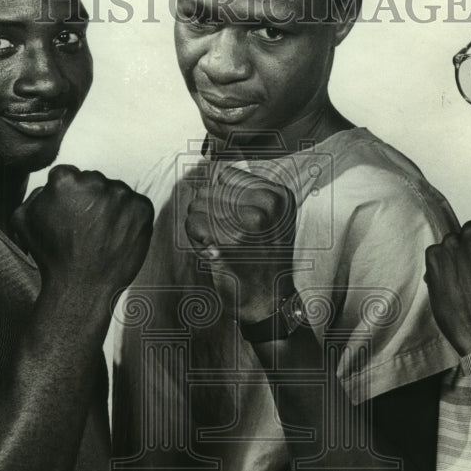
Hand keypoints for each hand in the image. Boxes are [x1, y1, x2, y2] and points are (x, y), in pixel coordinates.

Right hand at [11, 166, 153, 299]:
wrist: (82, 287)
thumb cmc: (52, 257)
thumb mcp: (22, 220)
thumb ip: (34, 195)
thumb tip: (48, 187)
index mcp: (65, 180)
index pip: (69, 175)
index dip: (69, 196)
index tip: (71, 214)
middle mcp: (95, 182)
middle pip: (94, 182)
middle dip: (90, 199)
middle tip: (86, 227)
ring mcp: (122, 195)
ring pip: (116, 193)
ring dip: (111, 207)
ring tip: (102, 234)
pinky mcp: (142, 208)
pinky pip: (137, 205)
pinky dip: (131, 217)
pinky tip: (117, 235)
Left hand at [184, 165, 295, 322]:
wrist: (269, 301)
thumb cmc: (263, 259)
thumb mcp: (270, 218)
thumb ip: (245, 190)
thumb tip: (211, 169)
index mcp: (278, 195)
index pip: (226, 175)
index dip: (221, 198)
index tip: (235, 222)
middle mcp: (267, 204)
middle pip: (208, 189)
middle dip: (208, 213)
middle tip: (227, 238)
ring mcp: (248, 222)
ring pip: (196, 205)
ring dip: (200, 227)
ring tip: (220, 244)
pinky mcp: (229, 241)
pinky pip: (192, 224)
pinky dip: (195, 239)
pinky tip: (213, 252)